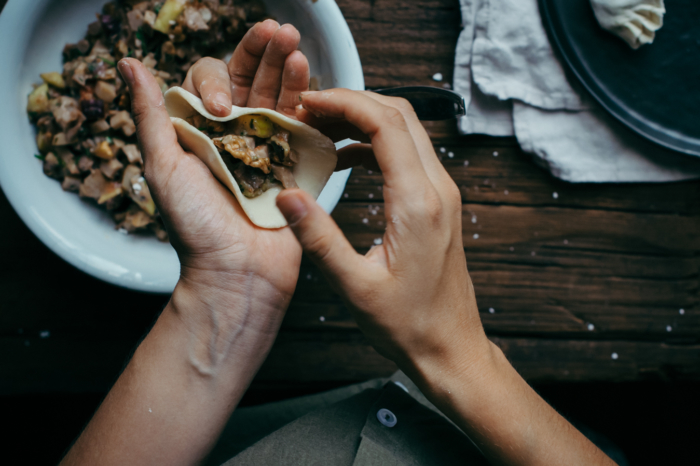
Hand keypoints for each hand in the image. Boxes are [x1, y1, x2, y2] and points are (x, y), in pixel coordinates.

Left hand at [117, 21, 309, 346]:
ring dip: (286, 69)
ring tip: (294, 44)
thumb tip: (129, 63)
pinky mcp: (295, 165)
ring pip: (277, 97)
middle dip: (263, 54)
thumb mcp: (164, 166)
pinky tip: (310, 76)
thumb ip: (151, 115)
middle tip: (277, 30)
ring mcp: (268, 149)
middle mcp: (234, 136)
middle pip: (249, 81)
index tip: (219, 107)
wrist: (238, 273)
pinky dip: (307, 100)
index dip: (217, 79)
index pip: (211, 82)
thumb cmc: (195, 227)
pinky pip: (302, 127)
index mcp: (200, 133)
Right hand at [278, 90, 614, 465]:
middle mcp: (437, 189)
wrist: (451, 347)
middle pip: (400, 115)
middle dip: (352, 101)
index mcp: (418, 203)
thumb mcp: (354, 286)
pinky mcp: (438, 204)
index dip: (345, 102)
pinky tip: (345, 158)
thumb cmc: (409, 324)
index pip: (386, 123)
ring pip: (406, 131)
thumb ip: (318, 238)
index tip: (307, 102)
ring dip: (364, 120)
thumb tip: (285, 196)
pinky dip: (375, 145)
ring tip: (320, 129)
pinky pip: (408, 155)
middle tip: (308, 110)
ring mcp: (442, 195)